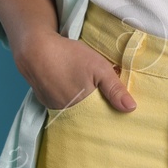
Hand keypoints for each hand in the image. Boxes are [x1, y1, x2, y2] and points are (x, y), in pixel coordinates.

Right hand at [14, 31, 135, 112]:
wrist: (35, 48)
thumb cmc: (69, 56)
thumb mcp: (99, 68)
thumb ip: (115, 89)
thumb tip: (132, 108)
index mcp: (81, 109)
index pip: (100, 118)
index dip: (108, 111)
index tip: (116, 105)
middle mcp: (66, 113)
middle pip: (86, 115)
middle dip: (96, 107)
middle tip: (100, 91)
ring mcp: (53, 107)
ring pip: (73, 109)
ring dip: (81, 102)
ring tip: (85, 87)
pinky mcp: (44, 100)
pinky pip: (62, 103)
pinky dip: (68, 97)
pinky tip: (70, 84)